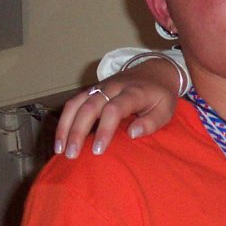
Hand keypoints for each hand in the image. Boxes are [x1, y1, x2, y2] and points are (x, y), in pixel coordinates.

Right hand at [54, 59, 181, 157]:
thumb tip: (132, 134)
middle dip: (78, 131)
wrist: (154, 71)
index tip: (97, 150)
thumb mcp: (166, 110)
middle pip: (89, 106)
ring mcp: (100, 87)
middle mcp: (113, 87)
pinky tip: (61, 140)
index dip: (104, 129)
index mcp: (133, 92)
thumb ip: (152, 122)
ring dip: (65, 126)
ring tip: (59, 150)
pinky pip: (73, 103)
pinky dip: (64, 121)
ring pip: (76, 103)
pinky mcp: (92, 90)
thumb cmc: (160, 96)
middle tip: (72, 155)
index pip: (114, 109)